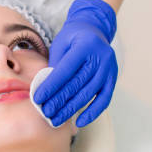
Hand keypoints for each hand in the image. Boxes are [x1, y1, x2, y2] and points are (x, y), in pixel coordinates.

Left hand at [33, 0, 117, 126]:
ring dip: (71, 109)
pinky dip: (92, 112)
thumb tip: (46, 91)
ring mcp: (109, 69)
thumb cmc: (73, 38)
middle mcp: (100, 57)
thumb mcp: (61, 44)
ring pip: (89, 94)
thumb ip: (55, 65)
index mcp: (85, 45)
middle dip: (59, 101)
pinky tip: (80, 122)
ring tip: (57, 119)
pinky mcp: (113, 78)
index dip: (51, 86)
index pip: (65, 70)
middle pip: (77, 84)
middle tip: (46, 113)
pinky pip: (104, 99)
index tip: (38, 99)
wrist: (94, 30)